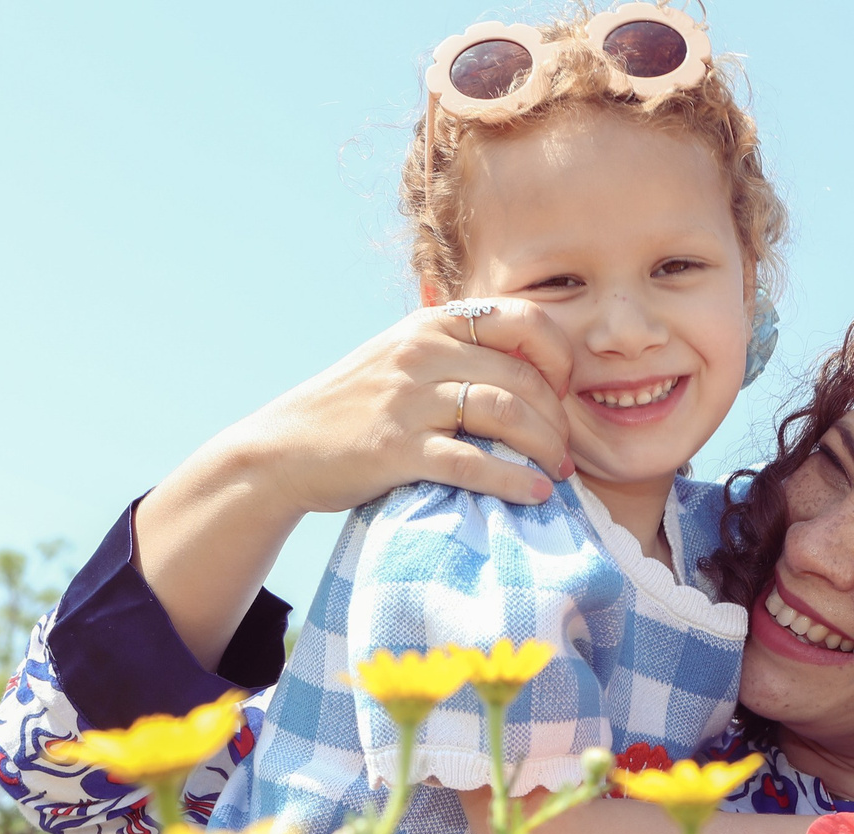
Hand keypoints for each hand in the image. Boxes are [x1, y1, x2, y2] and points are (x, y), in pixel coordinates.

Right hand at [229, 299, 579, 513]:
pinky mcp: (396, 449)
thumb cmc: (357, 408)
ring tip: (559, 472)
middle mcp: (421, 352)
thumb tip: (529, 364)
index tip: (564, 391)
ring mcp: (408, 400)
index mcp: (431, 323)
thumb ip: (457, 350)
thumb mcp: (403, 358)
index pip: (522, 318)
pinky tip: (536, 494)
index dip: (558, 355)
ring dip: (546, 446)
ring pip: (505, 412)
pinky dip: (512, 480)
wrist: (286, 447)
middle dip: (558, 417)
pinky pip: (472, 462)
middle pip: (522, 375)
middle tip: (567, 450)